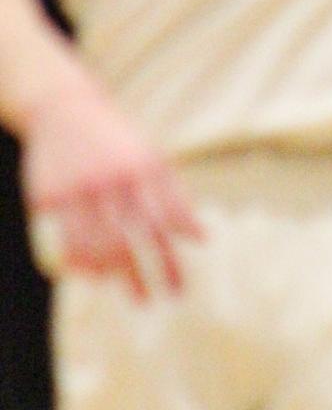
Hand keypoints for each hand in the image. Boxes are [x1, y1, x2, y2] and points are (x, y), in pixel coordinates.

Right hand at [21, 73, 202, 300]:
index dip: (172, 259)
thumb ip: (176, 198)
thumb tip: (203, 240)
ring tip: (116, 291)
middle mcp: (113, 178)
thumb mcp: (152, 158)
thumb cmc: (118, 140)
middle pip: (129, 239)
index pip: (164, 223)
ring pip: (93, 244)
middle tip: (150, 302)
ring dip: (108, 274)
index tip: (179, 290)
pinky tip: (87, 275)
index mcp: (144, 167)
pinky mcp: (50, 194)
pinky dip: (77, 262)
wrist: (65, 107)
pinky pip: (63, 238)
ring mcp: (79, 187)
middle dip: (140, 276)